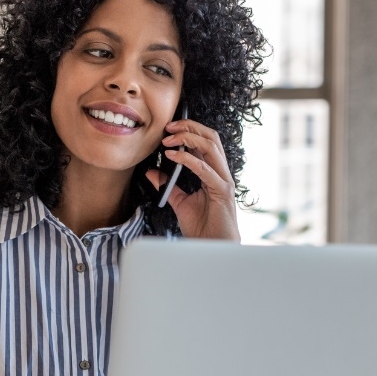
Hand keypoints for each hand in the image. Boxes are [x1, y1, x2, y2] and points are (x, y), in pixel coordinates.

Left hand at [144, 119, 240, 240]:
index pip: (205, 142)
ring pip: (211, 147)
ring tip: (168, 139)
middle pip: (211, 137)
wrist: (212, 248)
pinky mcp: (222, 191)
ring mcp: (224, 181)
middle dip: (190, 127)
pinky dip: (187, 159)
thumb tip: (151, 172)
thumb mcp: (180, 202)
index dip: (188, 130)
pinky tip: (172, 156)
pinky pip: (205, 169)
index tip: (167, 129)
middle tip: (168, 127)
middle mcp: (222, 173)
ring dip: (188, 138)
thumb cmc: (202, 228)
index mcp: (214, 173)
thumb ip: (168, 186)